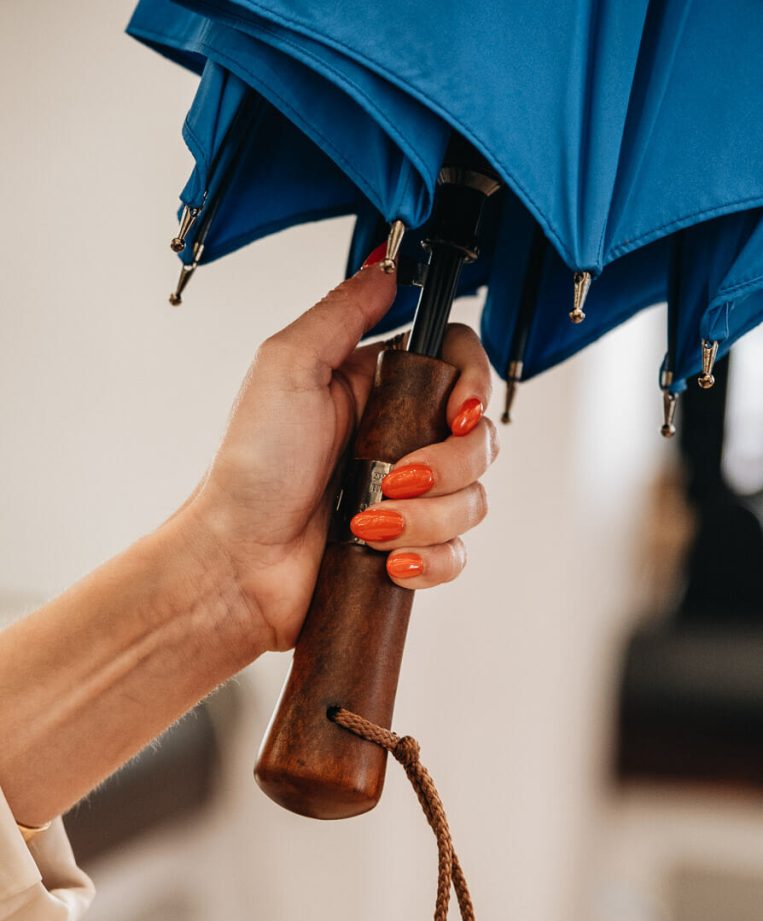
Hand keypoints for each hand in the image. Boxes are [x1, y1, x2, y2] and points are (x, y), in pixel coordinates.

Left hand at [184, 262, 498, 652]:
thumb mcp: (287, 367)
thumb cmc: (252, 469)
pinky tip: (389, 560)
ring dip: (426, 517)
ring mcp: (406, 496)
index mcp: (375, 388)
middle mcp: (398, 438)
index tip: (458, 413)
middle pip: (480, 437)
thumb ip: (341, 312)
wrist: (237, 562)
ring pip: (472, 499)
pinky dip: (430, 559)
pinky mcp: (408, 547)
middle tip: (393, 477)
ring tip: (370, 524)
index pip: (460, 366)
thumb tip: (384, 268)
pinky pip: (456, 552)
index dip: (475, 386)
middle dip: (448, 464)